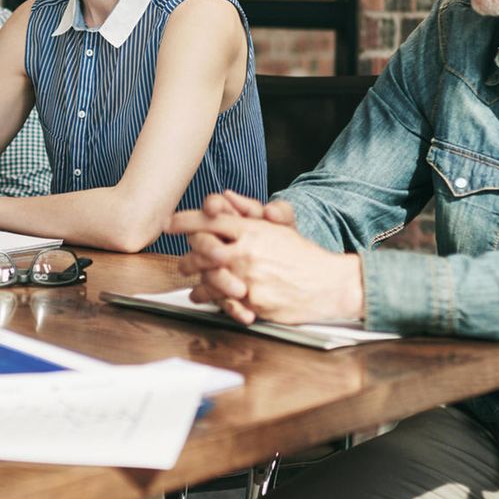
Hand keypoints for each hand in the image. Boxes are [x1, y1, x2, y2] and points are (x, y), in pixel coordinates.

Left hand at [168, 192, 362, 324]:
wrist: (330, 284)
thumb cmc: (304, 256)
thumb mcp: (278, 228)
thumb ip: (249, 213)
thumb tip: (225, 196)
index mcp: (251, 230)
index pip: (208, 220)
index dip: (184, 221)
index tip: (168, 224)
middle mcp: (246, 251)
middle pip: (200, 251)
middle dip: (186, 258)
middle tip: (181, 263)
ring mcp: (248, 277)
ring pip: (207, 279)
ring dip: (197, 283)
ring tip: (193, 286)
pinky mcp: (252, 302)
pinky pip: (223, 302)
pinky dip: (213, 302)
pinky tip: (209, 301)